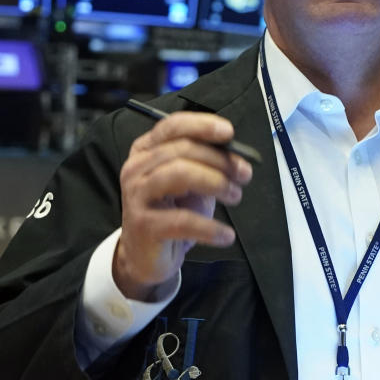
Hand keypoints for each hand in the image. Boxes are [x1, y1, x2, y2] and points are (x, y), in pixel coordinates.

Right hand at [114, 111, 252, 299]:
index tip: (228, 132)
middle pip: (182, 150)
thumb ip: (207, 162)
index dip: (202, 125)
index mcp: (147, 150)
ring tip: (235, 196)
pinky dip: (210, 227)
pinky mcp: (143, 225)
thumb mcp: (191, 181)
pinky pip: (182, 220)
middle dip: (220, 160)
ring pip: (180, 174)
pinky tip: (226, 234)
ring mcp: (137, 196)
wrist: (146, 255)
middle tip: (243, 174)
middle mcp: (137, 168)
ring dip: (216, 183)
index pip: (173, 126)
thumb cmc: (172, 211)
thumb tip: (236, 154)